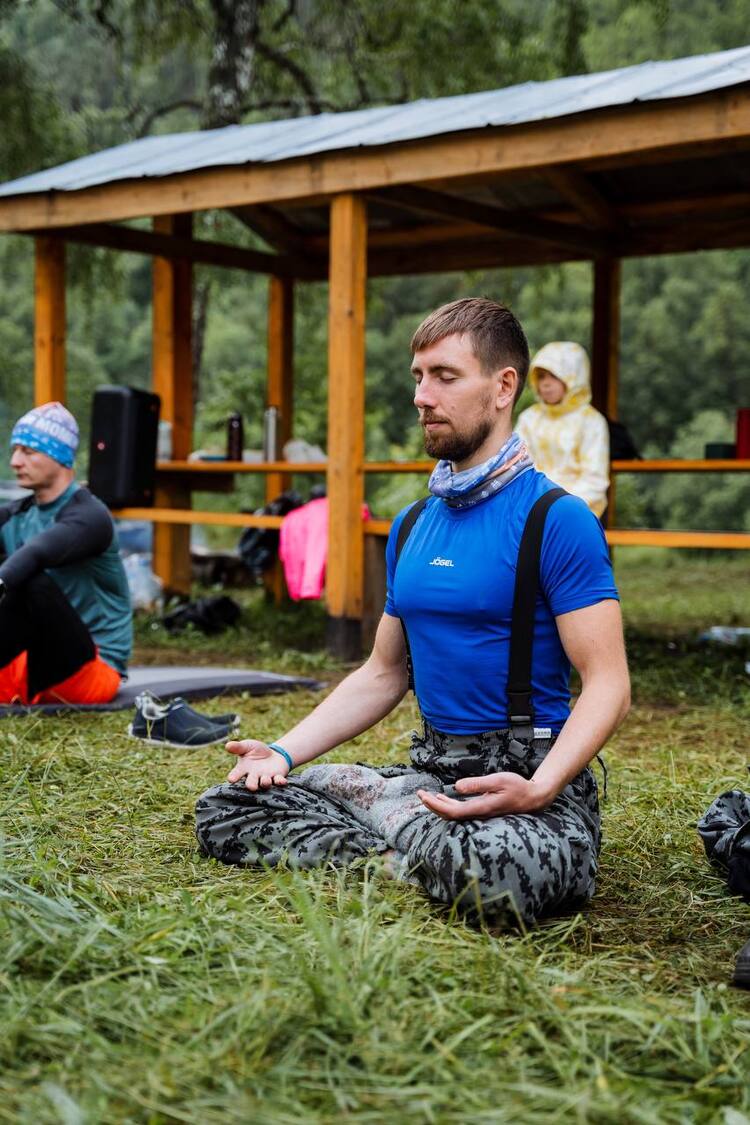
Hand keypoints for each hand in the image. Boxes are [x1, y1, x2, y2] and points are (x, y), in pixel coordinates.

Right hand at [226, 739, 289, 789]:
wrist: (273, 755)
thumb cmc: (256, 751)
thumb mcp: (247, 746)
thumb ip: (238, 747)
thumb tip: (227, 745)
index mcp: (243, 769)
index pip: (236, 774)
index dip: (233, 777)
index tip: (231, 779)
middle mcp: (253, 777)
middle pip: (251, 783)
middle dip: (251, 785)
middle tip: (252, 787)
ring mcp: (265, 778)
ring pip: (264, 784)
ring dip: (265, 782)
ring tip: (265, 780)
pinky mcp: (277, 778)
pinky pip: (278, 781)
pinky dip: (280, 782)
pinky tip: (283, 782)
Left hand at [417, 771, 549, 819]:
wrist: (533, 798)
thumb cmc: (517, 787)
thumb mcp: (498, 780)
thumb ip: (478, 784)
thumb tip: (456, 786)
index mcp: (481, 808)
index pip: (453, 812)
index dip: (436, 806)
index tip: (424, 796)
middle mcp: (479, 814)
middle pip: (450, 815)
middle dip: (433, 805)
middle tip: (419, 794)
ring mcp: (480, 813)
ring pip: (454, 813)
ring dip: (439, 805)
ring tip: (426, 796)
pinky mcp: (482, 810)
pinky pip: (461, 811)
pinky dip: (449, 804)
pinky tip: (442, 797)